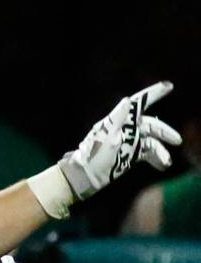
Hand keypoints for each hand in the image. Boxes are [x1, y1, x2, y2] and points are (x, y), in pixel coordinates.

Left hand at [58, 81, 179, 198]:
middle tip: (176, 140)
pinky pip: (148, 154)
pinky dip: (156, 158)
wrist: (86, 176)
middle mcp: (126, 129)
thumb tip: (128, 100)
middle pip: (151, 125)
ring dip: (161, 150)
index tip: (168, 86)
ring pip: (151, 141)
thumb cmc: (94, 154)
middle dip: (164, 131)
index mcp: (120, 121)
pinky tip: (162, 165)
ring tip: (166, 161)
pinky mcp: (131, 154)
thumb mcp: (106, 136)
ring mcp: (129, 142)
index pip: (138, 104)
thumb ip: (118, 118)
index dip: (153, 94)